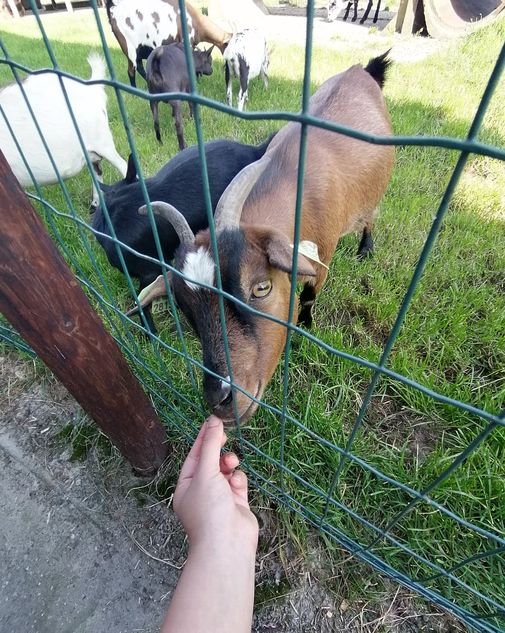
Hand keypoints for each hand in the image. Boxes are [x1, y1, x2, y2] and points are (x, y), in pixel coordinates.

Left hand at [173, 415, 258, 551]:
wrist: (227, 544)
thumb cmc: (209, 509)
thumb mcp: (205, 472)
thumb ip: (210, 446)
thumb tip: (213, 422)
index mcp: (186, 486)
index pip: (194, 456)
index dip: (203, 438)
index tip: (212, 421)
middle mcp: (201, 492)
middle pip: (210, 462)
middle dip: (218, 450)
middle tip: (225, 434)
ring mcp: (219, 498)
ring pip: (226, 471)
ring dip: (229, 464)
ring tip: (231, 463)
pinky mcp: (236, 503)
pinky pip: (238, 483)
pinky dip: (238, 479)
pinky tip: (237, 482)